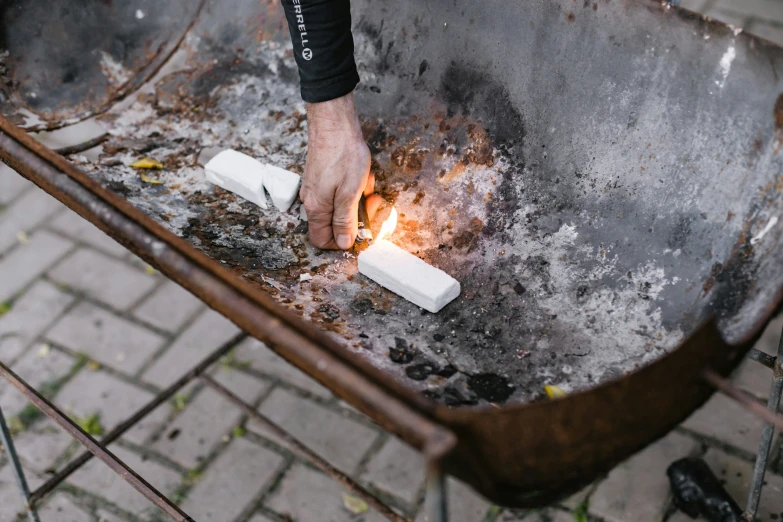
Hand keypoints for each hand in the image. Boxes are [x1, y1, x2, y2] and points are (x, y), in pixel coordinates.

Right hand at [301, 92, 382, 248]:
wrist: (333, 122)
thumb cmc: (342, 154)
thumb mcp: (349, 193)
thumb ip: (345, 220)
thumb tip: (344, 243)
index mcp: (316, 208)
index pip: (322, 240)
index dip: (342, 241)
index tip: (361, 232)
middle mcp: (312, 200)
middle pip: (334, 223)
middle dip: (357, 216)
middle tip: (372, 203)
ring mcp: (316, 188)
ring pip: (340, 206)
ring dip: (358, 200)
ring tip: (368, 184)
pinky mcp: (322, 177)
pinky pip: (340, 191)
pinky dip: (354, 187)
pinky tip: (363, 176)